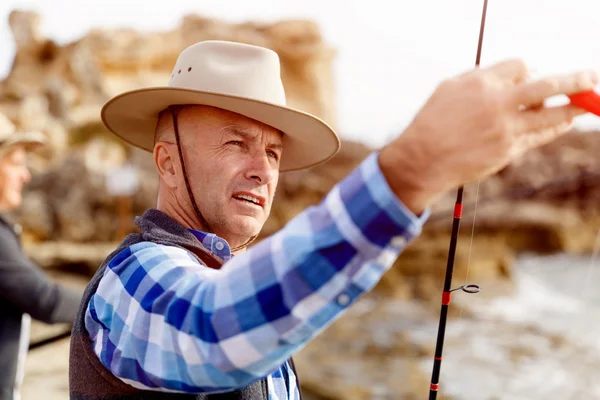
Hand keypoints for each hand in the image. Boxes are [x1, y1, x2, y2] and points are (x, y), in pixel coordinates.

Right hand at [379, 59, 598, 213]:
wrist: (421, 160)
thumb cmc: (432, 123)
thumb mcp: (448, 89)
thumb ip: (480, 79)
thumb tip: (510, 76)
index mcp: (480, 82)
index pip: (521, 67)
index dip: (530, 71)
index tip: (531, 77)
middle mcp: (496, 103)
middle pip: (546, 86)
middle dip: (573, 81)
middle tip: (590, 77)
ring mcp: (504, 129)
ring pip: (550, 115)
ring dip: (573, 108)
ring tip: (589, 102)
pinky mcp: (507, 150)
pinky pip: (539, 136)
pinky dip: (554, 128)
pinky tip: (564, 123)